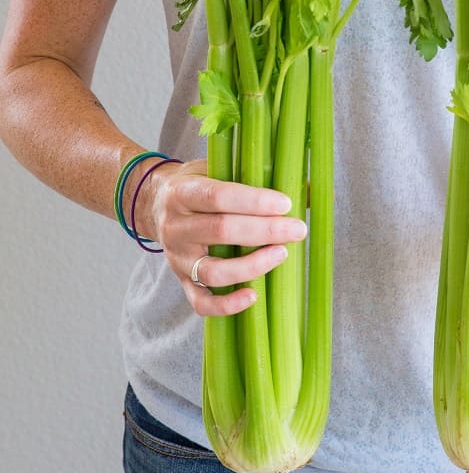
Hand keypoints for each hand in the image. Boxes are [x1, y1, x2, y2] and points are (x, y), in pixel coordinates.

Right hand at [134, 159, 306, 316]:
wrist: (155, 204)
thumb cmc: (199, 184)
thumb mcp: (218, 168)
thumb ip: (257, 176)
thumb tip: (309, 189)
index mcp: (182, 192)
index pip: (218, 196)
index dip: (254, 201)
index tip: (286, 204)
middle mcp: (176, 226)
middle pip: (221, 231)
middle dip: (265, 231)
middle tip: (297, 229)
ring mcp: (177, 258)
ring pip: (214, 271)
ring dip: (252, 266)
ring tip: (282, 254)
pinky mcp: (182, 281)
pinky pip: (202, 302)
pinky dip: (227, 305)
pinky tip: (254, 296)